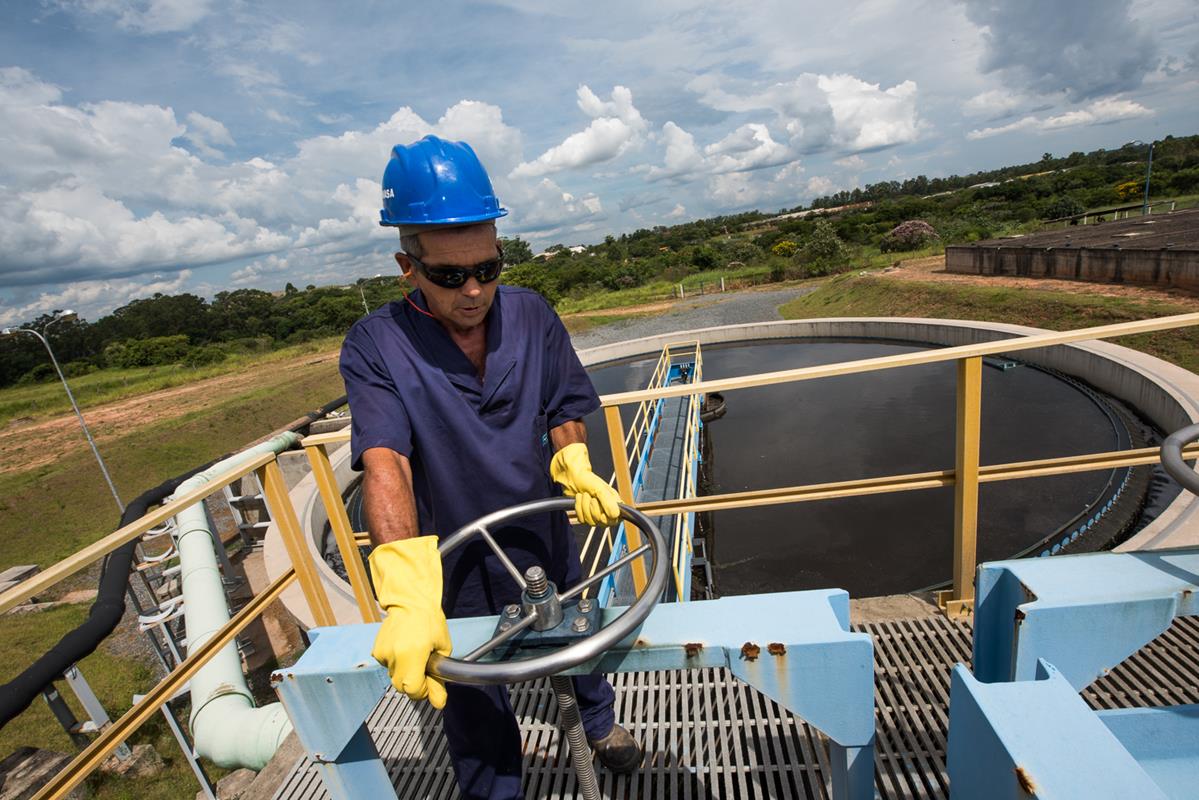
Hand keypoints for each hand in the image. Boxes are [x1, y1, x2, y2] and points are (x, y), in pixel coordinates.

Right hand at [368, 537, 451, 707]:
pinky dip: (396, 663)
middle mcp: (395, 655)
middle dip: (414, 683)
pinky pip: (388, 667)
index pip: (412, 690)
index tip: (429, 681)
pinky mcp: (377, 651)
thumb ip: (439, 678)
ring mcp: (383, 653)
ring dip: (405, 672)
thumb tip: (438, 702)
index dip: (423, 690)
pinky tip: (404, 649)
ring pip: (394, 677)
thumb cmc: (429, 621)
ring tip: (414, 653)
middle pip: (401, 687)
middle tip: (424, 667)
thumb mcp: (442, 649)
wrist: (410, 602)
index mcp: (413, 654)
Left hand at [550, 442, 621, 526]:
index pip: (615, 519)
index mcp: (614, 502)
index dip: (607, 516)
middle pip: (602, 522)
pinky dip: (578, 509)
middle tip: (589, 495)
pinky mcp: (585, 514)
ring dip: (584, 507)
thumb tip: (615, 515)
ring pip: (591, 521)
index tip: (599, 506)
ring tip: (583, 494)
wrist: (570, 476)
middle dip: (592, 508)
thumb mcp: (599, 488)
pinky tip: (578, 500)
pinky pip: (582, 520)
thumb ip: (608, 501)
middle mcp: (606, 508)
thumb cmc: (586, 478)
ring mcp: (595, 512)